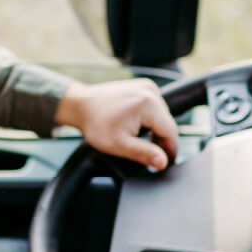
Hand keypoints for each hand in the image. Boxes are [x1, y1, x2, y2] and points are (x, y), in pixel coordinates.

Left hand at [54, 79, 178, 169]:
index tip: (168, 164)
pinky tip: (143, 131)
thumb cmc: (95, 123)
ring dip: (158, 131)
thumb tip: (163, 163)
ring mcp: (147, 87)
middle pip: (167, 123)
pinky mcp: (143, 87)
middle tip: (155, 159)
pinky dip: (153, 120)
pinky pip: (155, 108)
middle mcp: (150, 91)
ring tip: (148, 146)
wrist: (80, 104)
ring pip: (163, 116)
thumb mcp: (119, 144)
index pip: (170, 131)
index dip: (171, 150)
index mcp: (148, 103)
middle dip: (164, 141)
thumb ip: (144, 153)